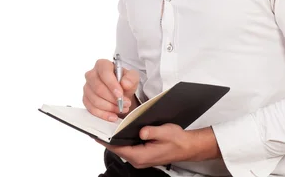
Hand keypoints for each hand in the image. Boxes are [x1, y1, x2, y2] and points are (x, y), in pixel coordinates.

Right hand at [83, 59, 139, 120]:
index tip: (120, 94)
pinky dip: (104, 114)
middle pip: (98, 88)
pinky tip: (113, 115)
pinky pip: (92, 109)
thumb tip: (125, 83)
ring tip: (121, 108)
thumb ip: (131, 78)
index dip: (112, 84)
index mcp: (102, 65)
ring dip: (110, 107)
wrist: (120, 92)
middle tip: (125, 104)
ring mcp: (87, 87)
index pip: (104, 72)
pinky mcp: (86, 99)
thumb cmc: (124, 82)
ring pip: (95, 100)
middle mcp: (91, 74)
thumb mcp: (132, 77)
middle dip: (113, 99)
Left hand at [96, 124, 220, 168]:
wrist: (186, 147)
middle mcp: (138, 159)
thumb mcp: (166, 132)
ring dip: (115, 138)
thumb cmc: (177, 141)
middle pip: (118, 149)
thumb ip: (152, 132)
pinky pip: (127, 147)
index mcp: (142, 156)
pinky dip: (122, 139)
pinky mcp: (141, 155)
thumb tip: (141, 131)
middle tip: (99, 124)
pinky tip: (119, 129)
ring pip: (122, 148)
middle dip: (108, 138)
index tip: (97, 132)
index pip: (119, 148)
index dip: (107, 140)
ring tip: (106, 125)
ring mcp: (139, 158)